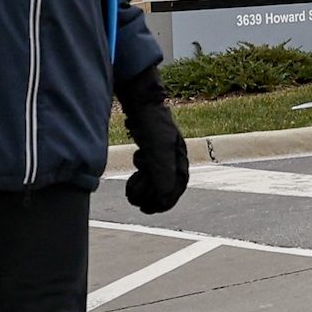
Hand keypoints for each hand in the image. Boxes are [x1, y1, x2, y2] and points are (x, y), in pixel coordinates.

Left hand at [122, 97, 189, 213]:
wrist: (141, 100)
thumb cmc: (151, 122)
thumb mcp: (157, 147)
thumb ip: (162, 169)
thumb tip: (164, 195)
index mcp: (180, 158)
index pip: (176, 186)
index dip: (165, 201)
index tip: (148, 210)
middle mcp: (174, 156)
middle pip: (166, 185)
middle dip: (152, 196)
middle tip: (135, 203)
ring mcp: (163, 152)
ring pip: (156, 178)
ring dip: (145, 188)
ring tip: (130, 193)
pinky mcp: (151, 148)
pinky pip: (149, 169)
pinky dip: (141, 176)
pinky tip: (134, 175)